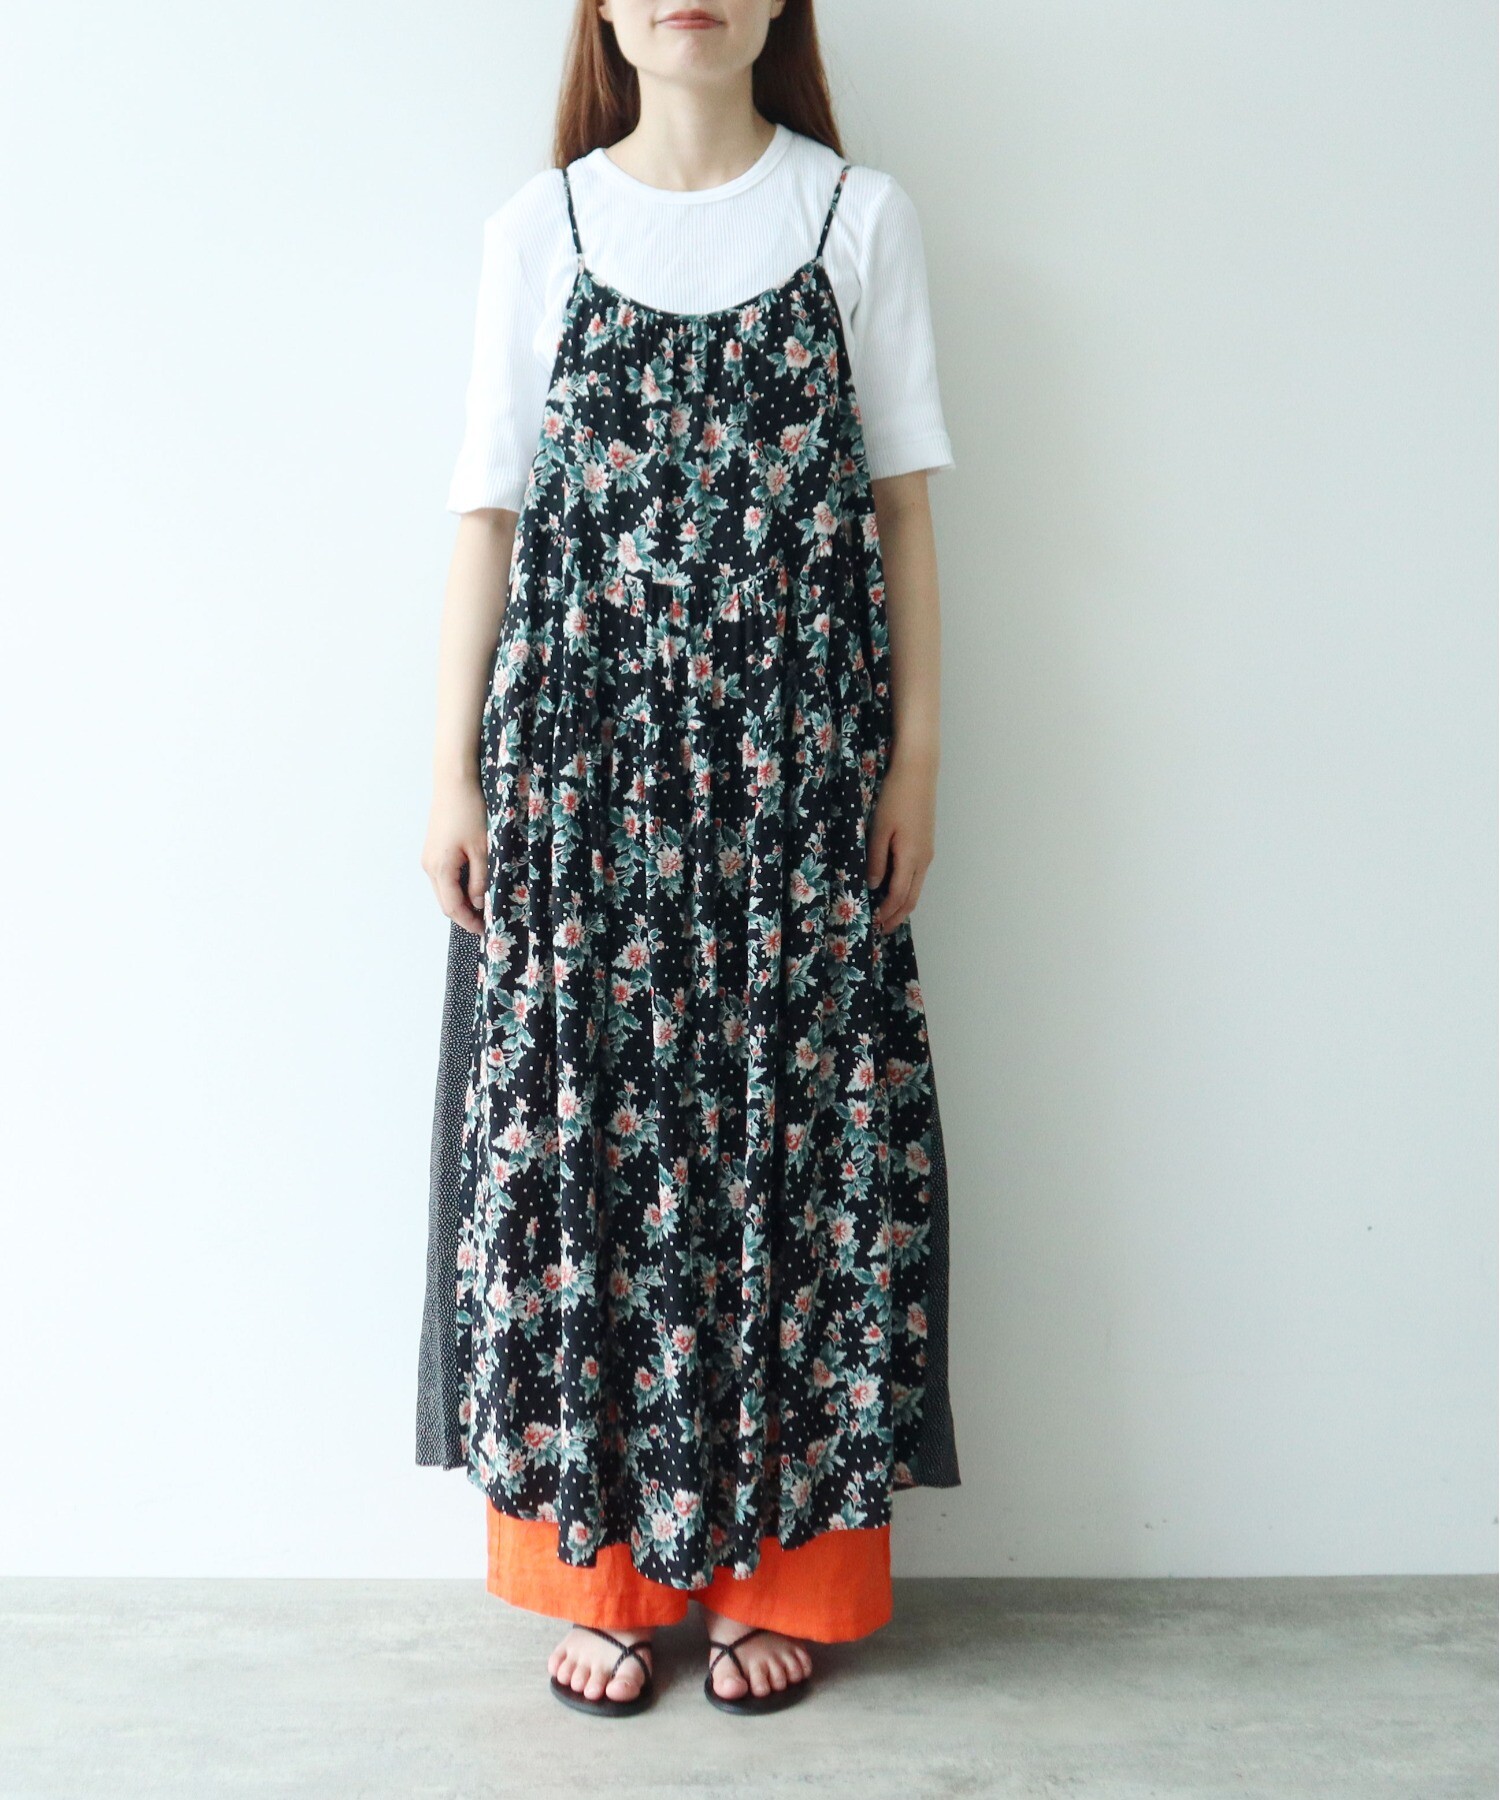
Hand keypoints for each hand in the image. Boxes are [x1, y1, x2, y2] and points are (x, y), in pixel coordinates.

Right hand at [422, 778, 487, 934]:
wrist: (454, 782)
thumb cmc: (469, 811)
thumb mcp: (483, 848)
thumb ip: (480, 879)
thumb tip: (479, 904)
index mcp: (440, 868)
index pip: (453, 908)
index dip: (469, 922)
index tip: (485, 932)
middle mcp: (429, 866)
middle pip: (445, 902)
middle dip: (465, 915)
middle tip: (487, 922)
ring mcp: (429, 858)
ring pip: (444, 890)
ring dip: (461, 901)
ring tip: (484, 905)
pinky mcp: (433, 850)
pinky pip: (444, 877)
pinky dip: (457, 886)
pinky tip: (474, 885)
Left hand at [866, 750, 936, 933]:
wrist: (918, 772)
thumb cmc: (895, 798)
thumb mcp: (879, 830)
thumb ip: (876, 860)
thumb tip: (873, 886)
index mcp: (911, 857)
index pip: (899, 895)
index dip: (887, 912)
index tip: (874, 924)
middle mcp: (924, 859)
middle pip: (912, 897)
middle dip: (897, 915)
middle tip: (882, 929)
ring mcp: (927, 852)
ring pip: (916, 887)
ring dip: (902, 903)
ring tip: (887, 914)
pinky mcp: (926, 844)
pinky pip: (917, 875)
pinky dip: (906, 889)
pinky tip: (894, 888)